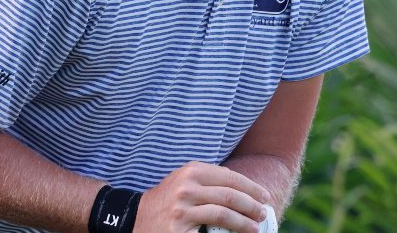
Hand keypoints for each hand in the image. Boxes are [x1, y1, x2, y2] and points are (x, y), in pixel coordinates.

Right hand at [134, 161, 271, 232]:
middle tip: (263, 213)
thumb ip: (208, 181)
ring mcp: (182, 207)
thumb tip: (243, 190)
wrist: (133, 219)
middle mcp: (187, 186)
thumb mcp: (183, 182)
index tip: (263, 196)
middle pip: (230, 194)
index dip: (251, 187)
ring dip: (245, 222)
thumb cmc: (165, 202)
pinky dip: (229, 232)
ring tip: (255, 228)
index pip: (230, 177)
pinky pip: (212, 230)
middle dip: (252, 205)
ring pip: (224, 213)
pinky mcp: (179, 227)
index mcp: (191, 171)